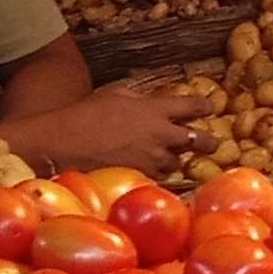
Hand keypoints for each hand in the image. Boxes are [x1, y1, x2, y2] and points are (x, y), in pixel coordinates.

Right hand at [9, 82, 213, 173]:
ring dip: (173, 159)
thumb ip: (138, 99)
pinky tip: (146, 172)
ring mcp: (151, 160)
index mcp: (154, 110)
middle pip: (198, 139)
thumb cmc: (83, 115)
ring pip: (176, 162)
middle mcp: (159, 135)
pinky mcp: (140, 178)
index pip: (192, 105)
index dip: (203, 106)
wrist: (63, 144)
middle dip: (207, 141)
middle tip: (210, 143)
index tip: (207, 107)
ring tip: (163, 157)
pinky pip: (157, 178)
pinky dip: (155, 175)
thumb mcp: (113, 95)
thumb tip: (149, 103)